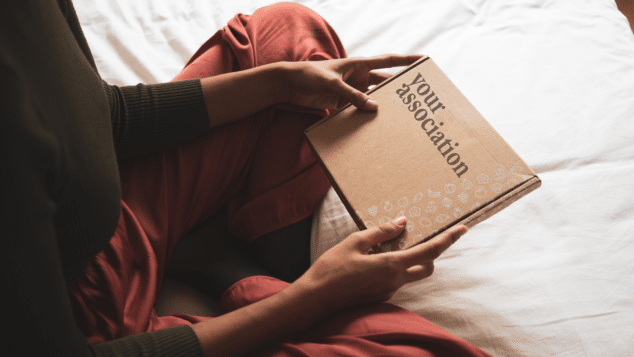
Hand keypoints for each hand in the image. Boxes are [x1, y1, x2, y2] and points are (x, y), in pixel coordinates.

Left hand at [280, 54, 423, 110]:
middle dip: (398, 89)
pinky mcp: (341, 102)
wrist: (288, 83)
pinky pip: (358, 109)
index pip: (388, 61)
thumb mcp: (332, 84)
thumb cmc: (309, 75)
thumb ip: (352, 96)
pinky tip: (374, 126)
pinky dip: (365, 116)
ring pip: (372, 98)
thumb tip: (375, 107)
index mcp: (359, 64)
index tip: (423, 61)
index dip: (406, 61)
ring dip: (382, 105)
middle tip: (416, 98)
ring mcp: (350, 90)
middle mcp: (358, 76)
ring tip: (398, 116)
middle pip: (384, 82)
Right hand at [295, 217, 466, 313]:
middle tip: (426, 237)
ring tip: (391, 245)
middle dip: (432, 252)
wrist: (315, 298)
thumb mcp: (354, 242)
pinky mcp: (380, 296)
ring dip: (411, 260)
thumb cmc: (331, 269)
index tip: (462, 230)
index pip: (429, 252)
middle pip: (427, 267)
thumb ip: (381, 232)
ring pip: (411, 274)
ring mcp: (388, 291)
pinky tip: (374, 259)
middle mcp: (395, 281)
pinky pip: (396, 279)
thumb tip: (402, 222)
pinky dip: (394, 267)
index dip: (447, 240)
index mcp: (391, 266)